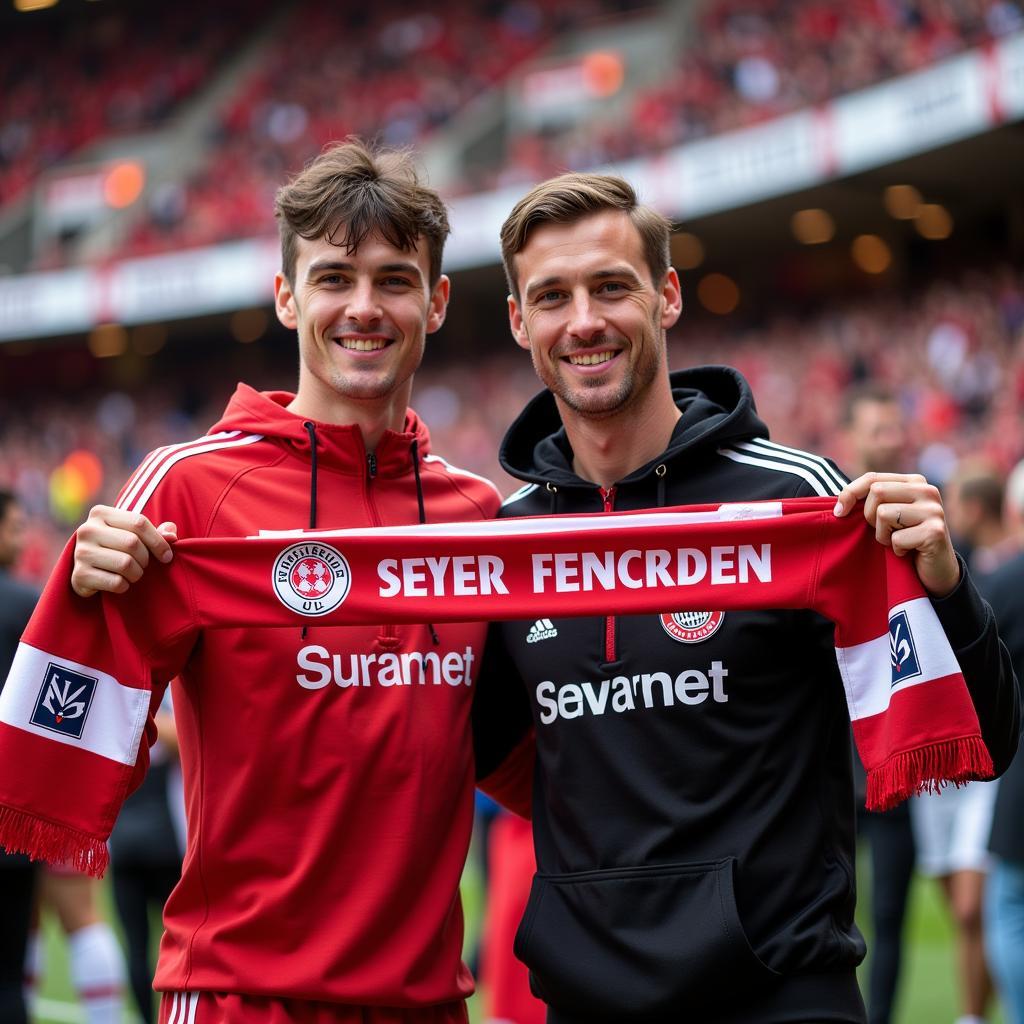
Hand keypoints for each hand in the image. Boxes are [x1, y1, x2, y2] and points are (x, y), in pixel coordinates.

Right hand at [71, 505, 177, 597]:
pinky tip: (120, 582)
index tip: (167, 556)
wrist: (87, 570)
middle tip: (144, 565)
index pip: (139, 522)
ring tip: (133, 573)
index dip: (159, 541)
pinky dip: (124, 586)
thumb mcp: (134, 534)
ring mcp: (80, 552)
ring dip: (137, 573)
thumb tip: (172, 535)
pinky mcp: (79, 575)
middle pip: (132, 543)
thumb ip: (156, 532)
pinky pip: (116, 582)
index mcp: (100, 513)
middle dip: (146, 558)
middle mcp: (86, 530)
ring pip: (125, 563)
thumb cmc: (117, 547)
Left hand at [833, 472, 960, 597]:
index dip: (850, 493)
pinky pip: (896, 538)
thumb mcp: (887, 515)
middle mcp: (927, 491)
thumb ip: (871, 501)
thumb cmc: (905, 539)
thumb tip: (839, 503)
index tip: (838, 512)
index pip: (873, 478)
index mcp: (914, 482)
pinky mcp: (935, 532)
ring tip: (898, 541)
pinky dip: (896, 549)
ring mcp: (933, 510)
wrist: (936, 570)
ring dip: (883, 535)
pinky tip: (909, 551)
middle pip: (877, 492)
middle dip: (869, 516)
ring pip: (883, 514)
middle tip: (883, 531)